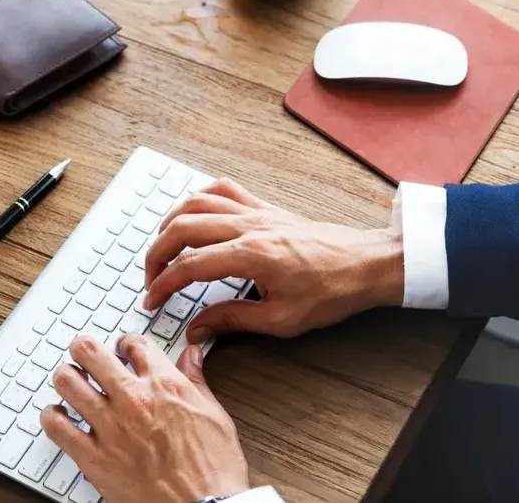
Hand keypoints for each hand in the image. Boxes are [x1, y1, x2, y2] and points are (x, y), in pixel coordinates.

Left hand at [42, 335, 249, 502]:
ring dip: (67, 378)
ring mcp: (110, 428)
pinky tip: (59, 417)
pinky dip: (52, 417)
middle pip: (90, 352)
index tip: (122, 349)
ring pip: (67, 382)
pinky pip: (57, 427)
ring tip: (72, 384)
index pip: (134, 344)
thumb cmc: (213, 470)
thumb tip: (190, 357)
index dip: (125, 343)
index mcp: (165, 386)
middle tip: (85, 355)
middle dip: (84, 348)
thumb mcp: (215, 415)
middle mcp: (133, 400)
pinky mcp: (94, 458)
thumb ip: (196, 381)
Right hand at [143, 178, 403, 342]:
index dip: (163, 285)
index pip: (190, 266)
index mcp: (251, 255)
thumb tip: (198, 328)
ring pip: (197, 203)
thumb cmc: (332, 292)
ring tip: (162, 248)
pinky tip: (192, 213)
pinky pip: (224, 189)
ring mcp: (257, 212)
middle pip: (183, 228)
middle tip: (150, 278)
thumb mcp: (282, 320)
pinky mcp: (267, 208)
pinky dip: (200, 197)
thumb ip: (233, 320)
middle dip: (156, 253)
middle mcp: (250, 226)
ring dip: (171, 223)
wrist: (367, 264)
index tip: (152, 301)